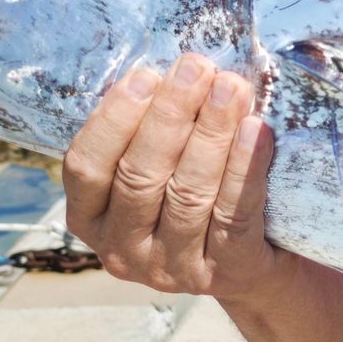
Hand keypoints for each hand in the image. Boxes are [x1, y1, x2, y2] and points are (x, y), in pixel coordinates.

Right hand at [63, 54, 289, 299]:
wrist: (254, 266)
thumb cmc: (197, 200)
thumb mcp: (159, 173)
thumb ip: (152, 133)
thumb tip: (172, 68)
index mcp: (91, 219)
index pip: (86, 167)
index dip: (114, 119)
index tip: (146, 75)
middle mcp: (124, 250)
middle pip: (140, 177)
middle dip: (170, 116)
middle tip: (196, 69)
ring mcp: (173, 268)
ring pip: (188, 193)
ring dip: (211, 134)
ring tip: (230, 88)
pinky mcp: (225, 273)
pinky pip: (235, 215)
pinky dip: (245, 168)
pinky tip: (256, 130)